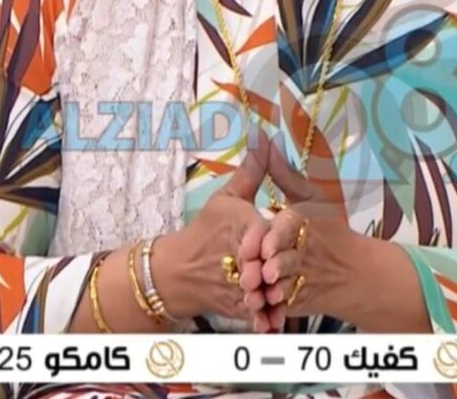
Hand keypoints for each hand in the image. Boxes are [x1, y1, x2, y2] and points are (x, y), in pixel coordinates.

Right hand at [155, 140, 269, 323]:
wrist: (178, 271)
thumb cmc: (205, 231)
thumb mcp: (226, 199)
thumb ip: (251, 172)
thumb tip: (265, 138)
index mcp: (238, 226)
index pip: (262, 230)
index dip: (271, 237)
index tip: (274, 241)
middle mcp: (236, 255)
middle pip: (263, 261)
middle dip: (271, 267)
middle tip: (276, 271)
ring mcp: (234, 283)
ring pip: (258, 289)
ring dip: (268, 294)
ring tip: (279, 295)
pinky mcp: (233, 306)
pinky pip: (252, 312)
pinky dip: (262, 316)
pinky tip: (273, 318)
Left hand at [244, 128, 357, 327]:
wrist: (356, 273)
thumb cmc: (331, 229)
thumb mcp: (313, 197)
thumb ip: (285, 174)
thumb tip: (264, 140)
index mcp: (304, 222)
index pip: (289, 227)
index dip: (276, 237)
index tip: (264, 246)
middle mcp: (303, 251)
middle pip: (284, 258)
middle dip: (273, 264)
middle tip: (261, 270)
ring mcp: (302, 278)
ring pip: (283, 284)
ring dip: (273, 288)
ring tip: (263, 288)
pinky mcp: (298, 301)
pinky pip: (283, 305)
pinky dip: (274, 306)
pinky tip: (264, 305)